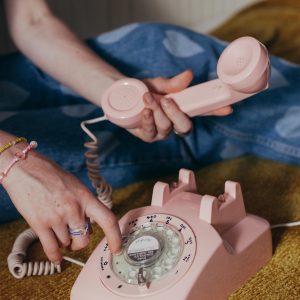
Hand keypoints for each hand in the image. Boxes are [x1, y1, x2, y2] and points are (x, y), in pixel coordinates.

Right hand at [3, 144, 121, 263]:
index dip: (115, 237)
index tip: (117, 249)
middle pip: (84, 240)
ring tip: (58, 233)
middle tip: (74, 240)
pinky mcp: (39, 223)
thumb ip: (84, 206)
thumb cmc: (52, 175)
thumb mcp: (76, 187)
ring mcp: (56, 217)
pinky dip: (55, 256)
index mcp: (86, 197)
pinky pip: (51, 248)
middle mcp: (74, 209)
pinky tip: (56, 256)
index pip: (108, 220)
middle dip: (79, 243)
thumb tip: (88, 227)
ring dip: (64, 243)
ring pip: (66, 244)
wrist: (26, 168)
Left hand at [128, 70, 232, 141]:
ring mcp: (161, 132)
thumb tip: (189, 75)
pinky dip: (148, 120)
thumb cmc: (144, 90)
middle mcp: (173, 123)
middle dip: (177, 114)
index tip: (227, 108)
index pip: (201, 111)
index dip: (215, 111)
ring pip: (166, 128)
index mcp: (181, 109)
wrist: (122, 96)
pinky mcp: (147, 136)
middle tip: (167, 99)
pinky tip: (144, 111)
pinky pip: (151, 133)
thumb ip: (172, 83)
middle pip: (185, 127)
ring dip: (158, 112)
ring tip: (148, 97)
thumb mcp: (158, 84)